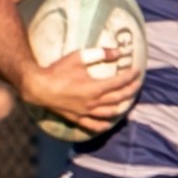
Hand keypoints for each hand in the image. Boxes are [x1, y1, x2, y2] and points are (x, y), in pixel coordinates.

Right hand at [21, 47, 143, 136]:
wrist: (39, 87)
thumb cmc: (58, 71)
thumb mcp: (79, 57)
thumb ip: (100, 53)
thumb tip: (118, 52)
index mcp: (95, 87)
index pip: (119, 83)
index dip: (130, 77)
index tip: (137, 71)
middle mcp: (93, 102)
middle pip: (118, 98)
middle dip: (130, 90)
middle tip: (138, 84)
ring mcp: (85, 112)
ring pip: (109, 113)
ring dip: (121, 107)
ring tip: (127, 101)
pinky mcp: (77, 118)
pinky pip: (94, 125)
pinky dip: (103, 125)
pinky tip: (108, 124)